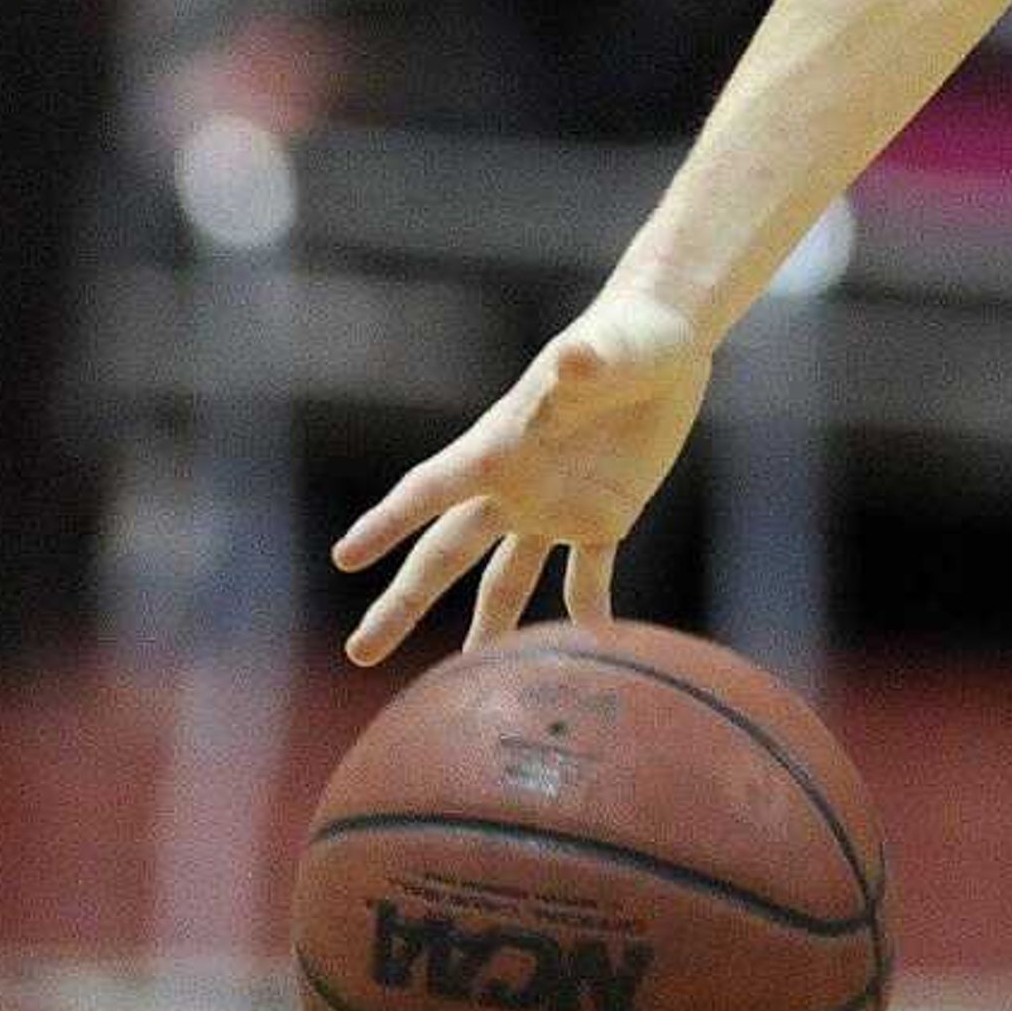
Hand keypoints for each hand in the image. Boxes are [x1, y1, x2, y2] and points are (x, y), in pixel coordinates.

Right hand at [331, 285, 715, 663]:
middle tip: (362, 652)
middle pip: (447, 552)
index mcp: (500, 446)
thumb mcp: (608, 351)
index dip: (387, 522)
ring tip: (469, 676)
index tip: (344, 558)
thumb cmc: (628, 335)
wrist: (667, 338)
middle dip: (404, 601)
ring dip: (491, 624)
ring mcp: (558, 503)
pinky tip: (587, 645)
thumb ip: (587, 362)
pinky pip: (589, 574)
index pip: (430, 490)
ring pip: (509, 576)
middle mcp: (516, 484)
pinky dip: (588, 608)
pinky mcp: (607, 513)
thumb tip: (572, 360)